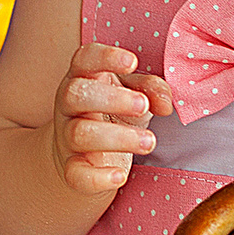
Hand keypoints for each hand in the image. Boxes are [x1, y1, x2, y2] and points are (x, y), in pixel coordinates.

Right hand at [52, 44, 173, 193]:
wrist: (86, 157)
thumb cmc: (115, 115)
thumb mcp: (135, 95)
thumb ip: (151, 90)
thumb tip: (166, 104)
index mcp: (83, 78)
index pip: (84, 59)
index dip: (106, 57)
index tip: (133, 62)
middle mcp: (69, 105)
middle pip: (76, 94)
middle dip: (112, 99)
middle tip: (143, 106)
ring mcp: (67, 138)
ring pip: (81, 133)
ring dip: (119, 137)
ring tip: (149, 142)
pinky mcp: (71, 169)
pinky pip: (77, 174)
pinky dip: (98, 177)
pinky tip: (120, 175)